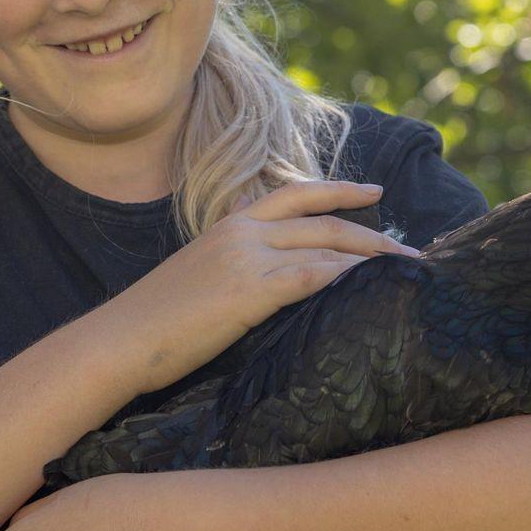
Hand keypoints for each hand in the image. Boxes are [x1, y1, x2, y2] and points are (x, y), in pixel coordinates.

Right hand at [107, 178, 420, 392]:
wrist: (120, 339)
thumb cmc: (155, 319)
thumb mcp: (196, 272)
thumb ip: (230, 255)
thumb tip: (259, 250)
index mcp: (230, 223)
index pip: (296, 195)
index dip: (341, 190)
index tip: (376, 193)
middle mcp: (242, 231)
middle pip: (324, 221)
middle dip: (374, 235)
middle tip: (411, 251)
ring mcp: (247, 258)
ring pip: (326, 247)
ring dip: (372, 261)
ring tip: (405, 274)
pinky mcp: (249, 292)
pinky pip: (312, 277)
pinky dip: (346, 279)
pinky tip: (372, 288)